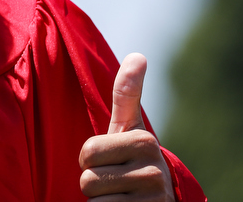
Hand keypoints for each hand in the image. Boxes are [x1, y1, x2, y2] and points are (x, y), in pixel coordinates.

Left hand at [78, 53, 175, 200]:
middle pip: (89, 178)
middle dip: (94, 181)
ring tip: (119, 195)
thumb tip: (138, 55)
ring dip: (100, 201)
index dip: (89, 159)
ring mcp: (154, 198)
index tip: (110, 160)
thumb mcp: (127, 128)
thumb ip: (127, 94)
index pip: (88, 152)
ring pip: (96, 199)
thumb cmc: (130, 159)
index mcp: (145, 141)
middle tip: (113, 180)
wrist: (154, 201)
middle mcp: (155, 170)